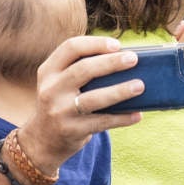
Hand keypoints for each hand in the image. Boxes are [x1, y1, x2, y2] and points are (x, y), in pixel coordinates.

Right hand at [24, 36, 144, 171]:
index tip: (118, 45)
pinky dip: (122, 118)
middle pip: (84, 69)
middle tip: (133, 59)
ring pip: (94, 98)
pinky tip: (137, 114)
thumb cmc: (62, 103)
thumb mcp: (59, 83)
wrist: (43, 140)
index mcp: (49, 71)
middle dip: (111, 62)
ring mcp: (60, 111)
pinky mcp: (71, 130)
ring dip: (120, 91)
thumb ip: (81, 69)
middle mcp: (51, 89)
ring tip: (140, 86)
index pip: (71, 48)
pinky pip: (101, 122)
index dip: (95, 43)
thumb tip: (125, 59)